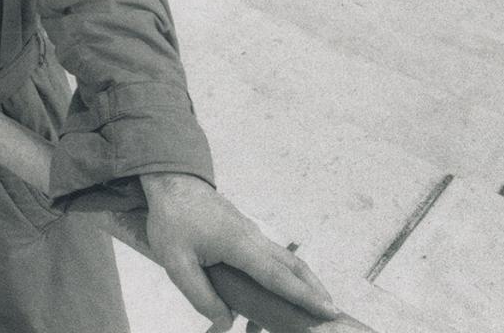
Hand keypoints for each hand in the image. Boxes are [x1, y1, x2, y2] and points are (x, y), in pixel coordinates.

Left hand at [141, 172, 339, 332]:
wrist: (173, 184)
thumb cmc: (172, 220)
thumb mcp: (177, 263)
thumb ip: (201, 296)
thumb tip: (226, 324)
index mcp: (239, 244)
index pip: (278, 276)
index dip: (303, 296)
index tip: (327, 309)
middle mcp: (253, 238)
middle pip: (293, 266)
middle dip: (314, 290)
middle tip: (330, 311)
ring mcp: (251, 234)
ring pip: (283, 262)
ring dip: (298, 285)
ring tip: (302, 311)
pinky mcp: (245, 234)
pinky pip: (268, 259)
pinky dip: (279, 278)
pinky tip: (267, 297)